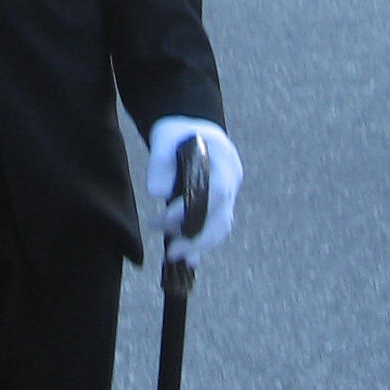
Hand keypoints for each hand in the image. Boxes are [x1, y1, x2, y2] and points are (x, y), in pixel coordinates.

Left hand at [146, 118, 242, 262]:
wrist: (192, 129)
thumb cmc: (178, 131)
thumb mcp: (164, 135)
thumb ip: (160, 161)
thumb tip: (158, 194)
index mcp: (223, 157)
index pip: (216, 191)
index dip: (193, 209)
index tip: (164, 219)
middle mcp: (232, 179)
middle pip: (223, 215)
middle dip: (197, 237)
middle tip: (170, 252)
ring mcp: (230, 194)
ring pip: (222, 227)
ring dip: (198, 245)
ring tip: (172, 256)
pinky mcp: (220, 206)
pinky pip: (216, 229)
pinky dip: (202, 245)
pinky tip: (188, 260)